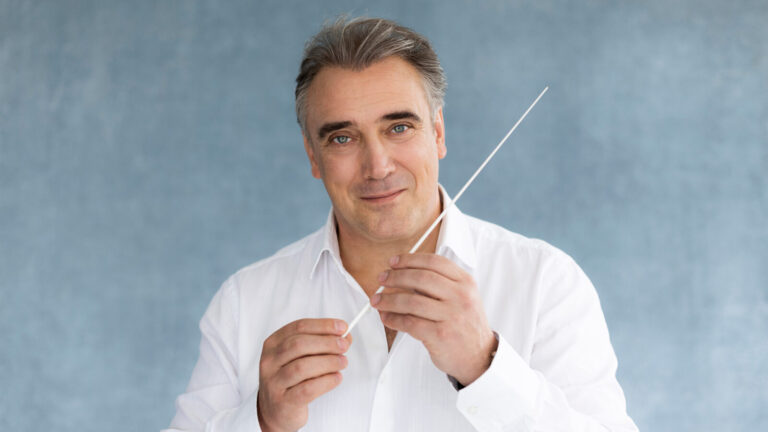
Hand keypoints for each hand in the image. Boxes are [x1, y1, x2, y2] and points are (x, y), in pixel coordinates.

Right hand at [257, 319, 351, 431]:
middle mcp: (269, 361)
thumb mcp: (303, 357)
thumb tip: (345, 336)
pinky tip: (336, 378)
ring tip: (343, 362)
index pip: (299, 327)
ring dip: (328, 362)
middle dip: (326, 343)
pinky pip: (307, 389)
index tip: (342, 327)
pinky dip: (326, 382)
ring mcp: (273, 382)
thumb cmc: (293, 379)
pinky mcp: (283, 402)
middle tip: (344, 346)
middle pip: (299, 345)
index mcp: (273, 344)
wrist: (277, 411)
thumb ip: (323, 344)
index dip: (323, 325)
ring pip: (302, 367)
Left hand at [371, 253, 495, 385]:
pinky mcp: (440, 335)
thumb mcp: (462, 297)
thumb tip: (404, 274)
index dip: (410, 260)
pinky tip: (386, 317)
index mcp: (465, 282)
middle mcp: (460, 296)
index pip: (434, 262)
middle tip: (381, 279)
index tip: (394, 262)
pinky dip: (393, 319)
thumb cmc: (465, 325)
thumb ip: (440, 284)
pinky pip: (409, 323)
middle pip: (420, 278)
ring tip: (377, 300)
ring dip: (389, 300)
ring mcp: (451, 316)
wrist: (479, 356)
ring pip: (411, 301)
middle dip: (396, 277)